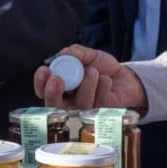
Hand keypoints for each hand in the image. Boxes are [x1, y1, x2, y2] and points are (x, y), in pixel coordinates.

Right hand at [32, 44, 146, 110]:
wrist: (126, 77)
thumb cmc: (102, 68)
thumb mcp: (88, 55)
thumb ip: (75, 53)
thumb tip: (63, 54)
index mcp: (62, 87)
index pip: (44, 90)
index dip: (40, 83)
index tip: (44, 70)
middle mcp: (70, 102)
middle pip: (54, 106)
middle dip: (52, 93)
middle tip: (57, 79)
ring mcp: (86, 110)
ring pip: (80, 103)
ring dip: (86, 83)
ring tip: (94, 70)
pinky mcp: (104, 114)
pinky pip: (100, 101)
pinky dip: (103, 84)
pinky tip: (107, 79)